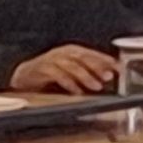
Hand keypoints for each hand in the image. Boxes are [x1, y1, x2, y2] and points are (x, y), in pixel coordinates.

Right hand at [12, 45, 127, 97]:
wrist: (24, 77)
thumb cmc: (51, 74)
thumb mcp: (71, 71)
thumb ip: (87, 71)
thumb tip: (108, 76)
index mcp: (71, 51)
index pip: (91, 53)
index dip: (105, 59)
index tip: (118, 67)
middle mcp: (62, 53)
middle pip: (82, 57)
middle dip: (97, 66)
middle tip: (108, 76)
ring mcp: (51, 60)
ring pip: (71, 66)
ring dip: (85, 76)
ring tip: (96, 87)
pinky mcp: (42, 69)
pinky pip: (57, 75)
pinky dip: (69, 83)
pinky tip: (77, 91)